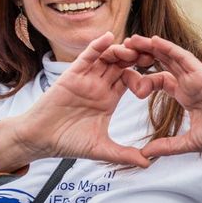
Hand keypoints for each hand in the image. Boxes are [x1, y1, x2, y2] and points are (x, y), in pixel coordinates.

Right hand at [5, 33, 149, 167]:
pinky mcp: (71, 75)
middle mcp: (99, 85)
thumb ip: (125, 154)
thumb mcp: (102, 149)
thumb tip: (148, 164)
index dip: (145, 76)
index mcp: (109, 98)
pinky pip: (86, 57)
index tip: (160, 76)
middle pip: (122, 64)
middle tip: (153, 54)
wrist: (40, 140)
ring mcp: (86, 78)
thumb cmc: (68, 143)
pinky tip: (108, 38)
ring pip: (107, 58)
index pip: (131, 80)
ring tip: (134, 49)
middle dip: (137, 58)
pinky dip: (97, 46)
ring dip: (121, 51)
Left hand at [116, 35, 201, 160]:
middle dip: (142, 55)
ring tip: (131, 39)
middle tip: (121, 49)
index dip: (142, 79)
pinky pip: (183, 57)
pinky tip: (153, 40)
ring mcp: (195, 76)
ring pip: (169, 56)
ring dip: (150, 47)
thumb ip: (167, 146)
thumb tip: (145, 154)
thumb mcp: (189, 142)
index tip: (125, 80)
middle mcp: (188, 82)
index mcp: (185, 94)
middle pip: (161, 63)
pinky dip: (168, 48)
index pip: (159, 80)